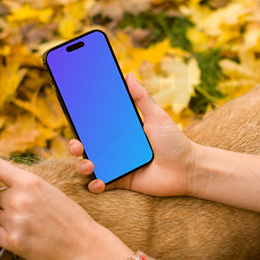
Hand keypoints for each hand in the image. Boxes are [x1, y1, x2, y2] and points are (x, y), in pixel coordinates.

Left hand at [0, 158, 133, 259]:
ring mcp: (15, 220)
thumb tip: (1, 180)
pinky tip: (14, 235)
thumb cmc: (70, 218)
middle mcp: (20, 198)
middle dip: (6, 203)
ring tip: (27, 226)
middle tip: (25, 213)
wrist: (83, 245)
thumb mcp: (51, 191)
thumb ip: (26, 184)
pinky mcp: (13, 241)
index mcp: (30, 181)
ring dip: (5, 220)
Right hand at [69, 73, 196, 195]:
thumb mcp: (157, 117)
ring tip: (89, 165)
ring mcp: (117, 166)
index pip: (95, 127)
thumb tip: (128, 74)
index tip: (71, 116)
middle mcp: (115, 149)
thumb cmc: (174, 142)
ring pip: (90, 166)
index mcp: (120, 132)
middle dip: (76, 146)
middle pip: (87, 147)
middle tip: (77, 144)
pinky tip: (99, 182)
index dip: (81, 123)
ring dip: (83, 167)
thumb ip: (142, 98)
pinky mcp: (122, 182)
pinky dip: (96, 185)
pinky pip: (102, 185)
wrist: (188, 169)